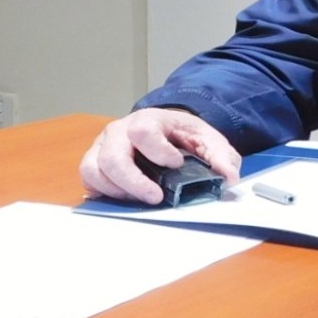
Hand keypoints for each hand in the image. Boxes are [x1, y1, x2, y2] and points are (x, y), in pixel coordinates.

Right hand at [79, 108, 240, 204]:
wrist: (164, 130)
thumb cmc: (182, 135)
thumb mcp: (207, 139)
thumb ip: (220, 156)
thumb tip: (228, 176)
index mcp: (148, 120)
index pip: (143, 131)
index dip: (157, 150)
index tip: (175, 164)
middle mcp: (120, 131)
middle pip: (113, 156)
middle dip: (133, 182)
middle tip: (155, 197)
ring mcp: (103, 146)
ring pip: (94, 169)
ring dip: (116, 190)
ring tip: (139, 198)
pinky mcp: (95, 162)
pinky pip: (89, 179)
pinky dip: (103, 192)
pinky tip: (124, 197)